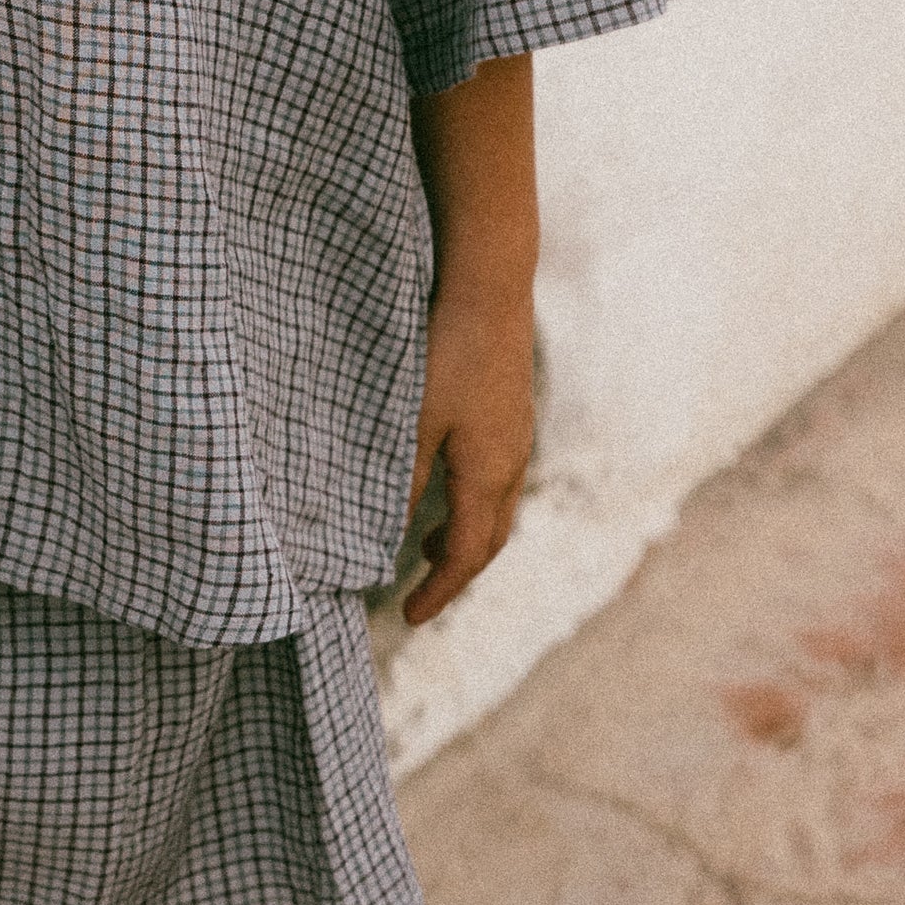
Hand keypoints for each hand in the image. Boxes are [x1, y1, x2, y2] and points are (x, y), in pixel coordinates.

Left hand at [402, 279, 534, 625]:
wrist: (490, 286)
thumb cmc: (447, 352)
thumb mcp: (412, 422)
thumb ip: (401, 483)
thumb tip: (387, 540)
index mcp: (488, 474)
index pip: (467, 555)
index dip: (438, 592)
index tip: (408, 617)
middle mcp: (512, 463)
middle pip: (491, 539)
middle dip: (457, 573)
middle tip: (420, 593)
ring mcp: (517, 436)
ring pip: (497, 507)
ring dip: (466, 535)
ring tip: (428, 544)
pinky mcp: (512, 412)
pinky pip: (498, 477)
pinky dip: (472, 501)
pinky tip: (447, 481)